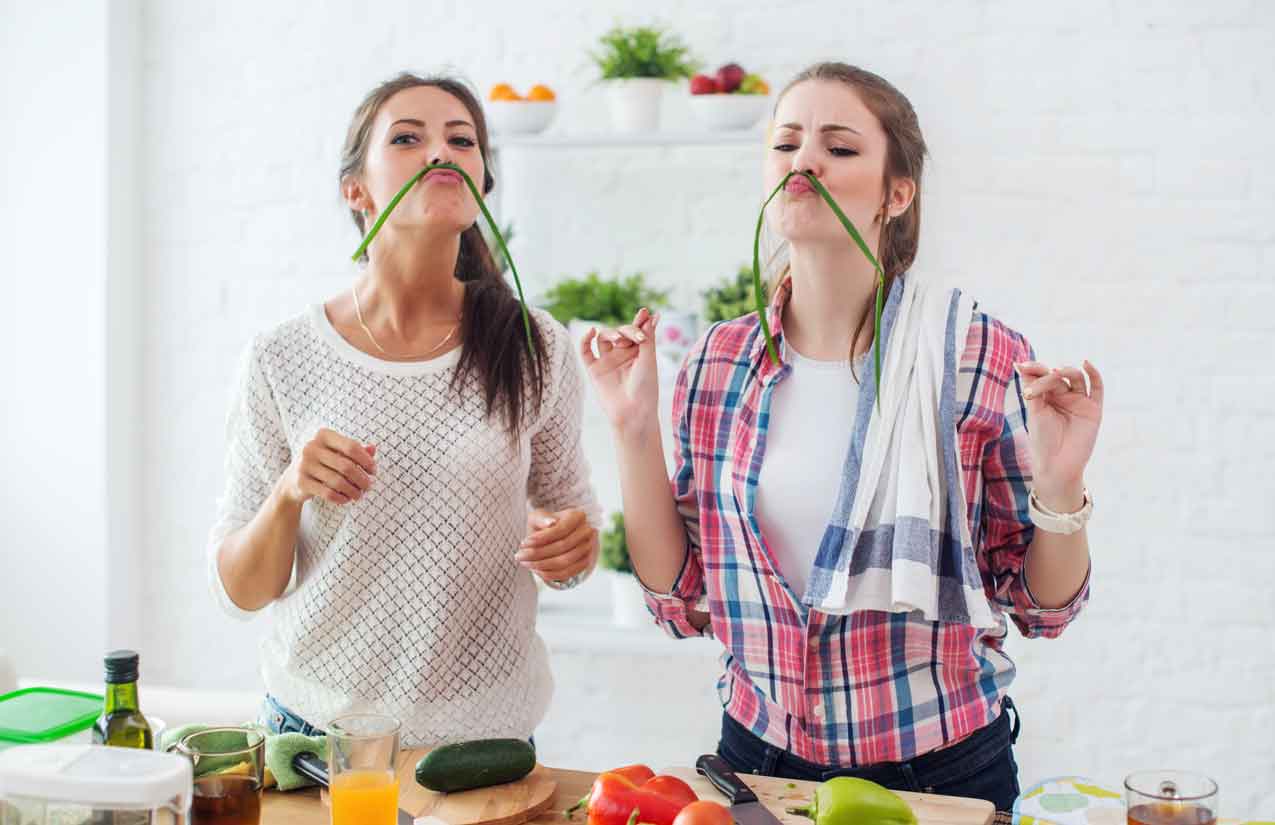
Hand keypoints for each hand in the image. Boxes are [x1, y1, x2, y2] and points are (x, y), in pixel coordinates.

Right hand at [275, 427, 375, 505]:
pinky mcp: (301, 482)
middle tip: (369, 486)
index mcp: (323, 435)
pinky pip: (328, 493)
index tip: (373, 471)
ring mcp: (304, 465)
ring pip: (338, 482)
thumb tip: (373, 449)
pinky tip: (346, 499)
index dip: (366, 460)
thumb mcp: (336, 453)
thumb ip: (354, 451)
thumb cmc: (321, 463)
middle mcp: (311, 447)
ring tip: (359, 495)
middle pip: (347, 466)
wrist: (292, 481)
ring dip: (353, 491)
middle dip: (362, 479)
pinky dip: (341, 498)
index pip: (351, 447)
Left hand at [517, 508, 598, 583]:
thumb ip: (542, 518)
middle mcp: (587, 531)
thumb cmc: (543, 524)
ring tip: (524, 563)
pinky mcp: (584, 563)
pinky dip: (549, 574)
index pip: (561, 530)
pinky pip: (567, 573)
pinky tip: (535, 570)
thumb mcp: (538, 517)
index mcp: (578, 516)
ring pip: (564, 562)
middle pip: (562, 547)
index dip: (541, 538)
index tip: (523, 542)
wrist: (554, 536)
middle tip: (519, 556)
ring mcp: (588, 548)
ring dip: (541, 565)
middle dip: (537, 553)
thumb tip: (551, 522)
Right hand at [580, 308, 660, 442]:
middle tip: (635, 338)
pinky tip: (591, 331)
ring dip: (610, 333)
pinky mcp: (594, 369)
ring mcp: (607, 361)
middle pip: (620, 331)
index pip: (636, 331)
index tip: (644, 312)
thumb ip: (648, 337)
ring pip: (603, 337)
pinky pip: (585, 351)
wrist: (633, 412)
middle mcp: (622, 355)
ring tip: (618, 340)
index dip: (639, 321)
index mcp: (638, 352)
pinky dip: (585, 340)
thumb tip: (652, 315)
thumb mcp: (649, 359)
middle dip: (627, 330)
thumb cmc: (646, 387)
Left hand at [1015, 360, 1103, 511]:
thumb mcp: (1035, 411)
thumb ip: (1033, 388)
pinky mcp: (1094, 408)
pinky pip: (1097, 387)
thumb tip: (1020, 364)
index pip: (1042, 376)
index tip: (1021, 365)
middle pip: (1057, 375)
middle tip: (1034, 389)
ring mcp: (1079, 401)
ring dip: (1065, 371)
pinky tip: (1086, 364)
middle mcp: (1064, 396)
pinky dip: (1093, 374)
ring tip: (1054, 374)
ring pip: (1076, 377)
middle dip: (1045, 376)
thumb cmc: (1042, 440)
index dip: (1034, 368)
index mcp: (1047, 396)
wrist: (1057, 463)